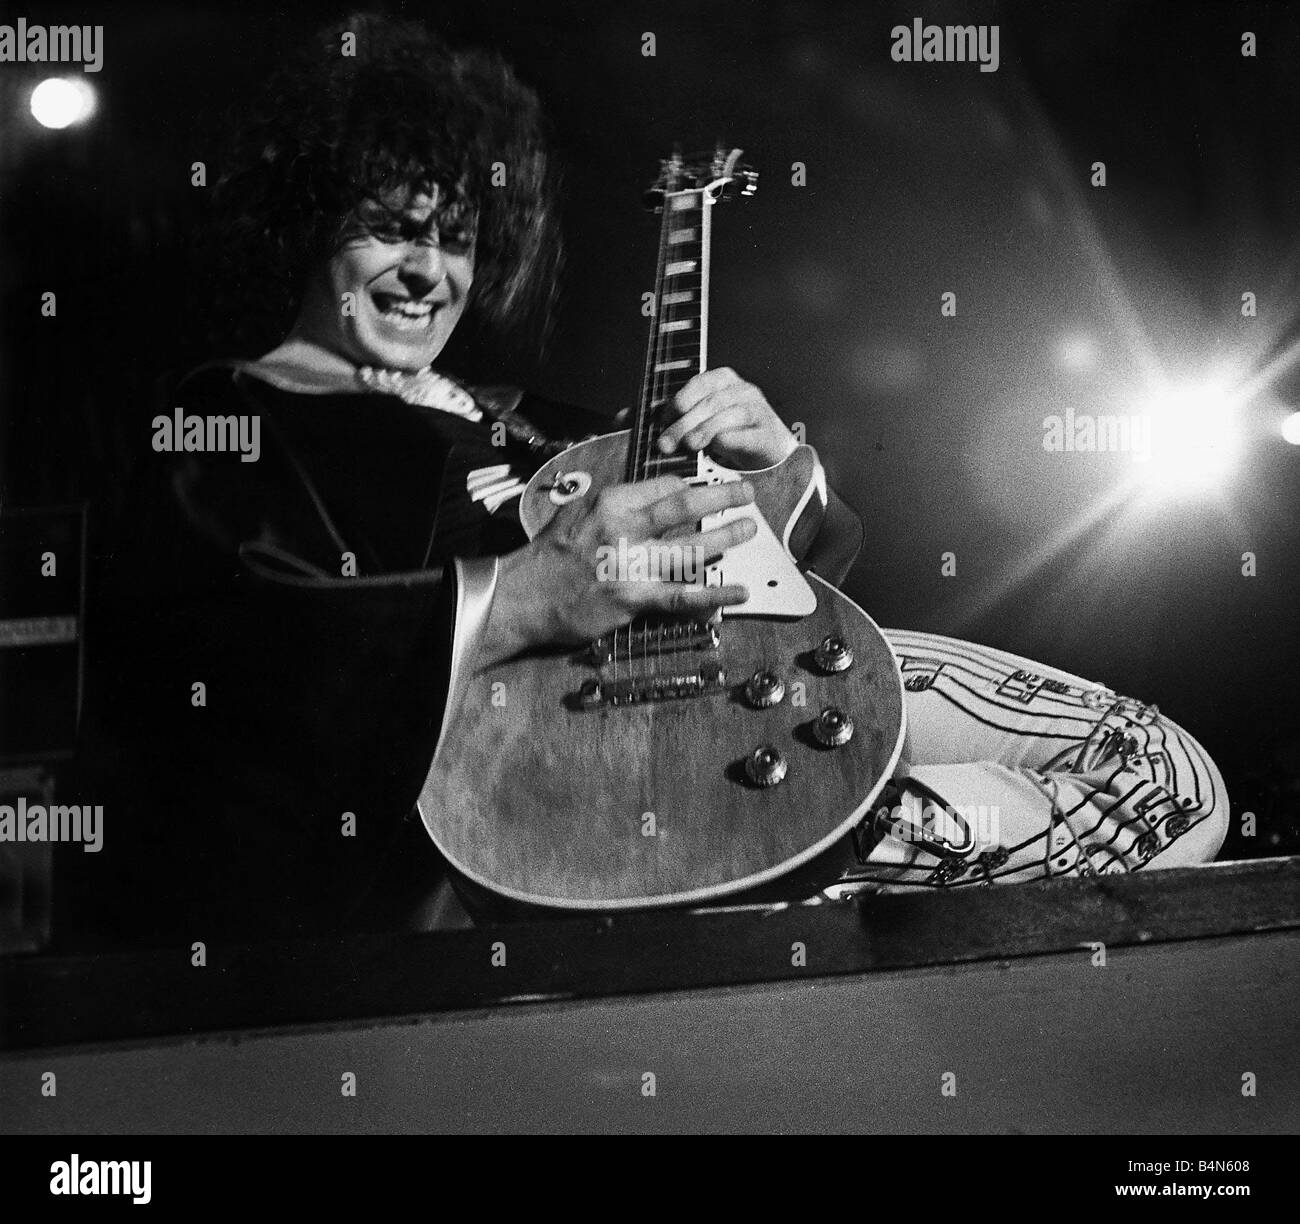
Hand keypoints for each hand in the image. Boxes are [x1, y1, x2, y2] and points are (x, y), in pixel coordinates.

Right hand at [479, 476, 758, 662]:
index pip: (664, 486)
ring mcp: (631, 565)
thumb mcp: (577, 512)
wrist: (524, 597)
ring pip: (691, 549)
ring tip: (749, 530)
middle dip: (722, 497)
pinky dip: (715, 594)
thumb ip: (614, 502)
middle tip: (747, 492)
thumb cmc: (551, 556)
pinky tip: (738, 592)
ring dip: (726, 538)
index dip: (692, 486)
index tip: (709, 490)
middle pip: (684, 507)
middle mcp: (623, 528)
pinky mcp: (633, 599)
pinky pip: (683, 596)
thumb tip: (646, 491)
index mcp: (610, 502)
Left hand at [657, 367, 797, 469]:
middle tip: (666, 443)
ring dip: (703, 431)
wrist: (769, 451)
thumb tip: (638, 420)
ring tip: (689, 445)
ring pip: (727, 416)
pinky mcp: (767, 435)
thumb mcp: (703, 419)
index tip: (662, 421)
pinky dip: (728, 442)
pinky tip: (715, 450)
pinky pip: (745, 436)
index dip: (678, 402)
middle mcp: (742, 390)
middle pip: (709, 403)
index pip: (699, 383)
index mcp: (724, 380)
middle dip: (683, 424)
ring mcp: (758, 411)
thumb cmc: (733, 432)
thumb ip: (678, 416)